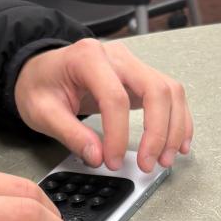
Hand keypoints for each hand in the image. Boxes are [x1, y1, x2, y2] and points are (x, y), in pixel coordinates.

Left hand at [14, 39, 192, 173]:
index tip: (113, 161)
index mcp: (88, 58)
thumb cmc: (41, 84)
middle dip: (158, 132)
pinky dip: (179, 120)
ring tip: (165, 159)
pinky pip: (170, 95)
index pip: (115, 97)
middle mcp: (117, 56)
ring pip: (170, 91)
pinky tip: (178, 143)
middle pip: (155, 89)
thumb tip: (97, 156)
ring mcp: (132, 65)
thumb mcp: (42, 111)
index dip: (118, 135)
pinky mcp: (141, 78)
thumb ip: (70, 134)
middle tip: (150, 163)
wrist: (41, 70)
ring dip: (174, 128)